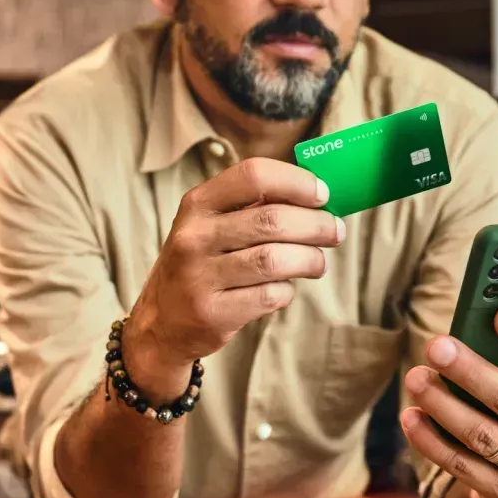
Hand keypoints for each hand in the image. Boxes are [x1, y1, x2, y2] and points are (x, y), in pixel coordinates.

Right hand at [126, 157, 343, 379]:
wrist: (162, 322)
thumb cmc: (203, 262)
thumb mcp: (213, 225)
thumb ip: (255, 207)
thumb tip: (320, 196)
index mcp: (197, 204)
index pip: (253, 175)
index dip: (297, 182)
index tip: (323, 195)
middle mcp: (193, 236)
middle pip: (272, 220)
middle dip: (316, 225)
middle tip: (335, 231)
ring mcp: (198, 276)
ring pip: (276, 260)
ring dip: (310, 259)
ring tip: (317, 262)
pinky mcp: (211, 313)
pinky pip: (270, 296)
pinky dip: (287, 291)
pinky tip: (284, 288)